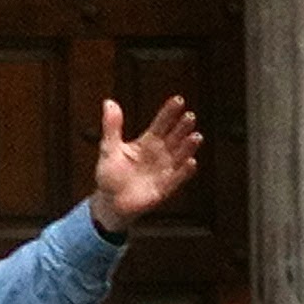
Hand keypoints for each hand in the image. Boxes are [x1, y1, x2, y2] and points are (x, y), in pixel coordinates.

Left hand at [90, 95, 201, 231]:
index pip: (161, 123)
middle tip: (189, 117)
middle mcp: (160, 154)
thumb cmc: (110, 175)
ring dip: (188, 147)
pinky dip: (184, 171)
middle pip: (174, 137)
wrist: (110, 203)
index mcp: (147, 142)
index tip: (178, 100)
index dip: (169, 113)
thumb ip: (112, 127)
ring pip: (180, 155)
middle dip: (182, 127)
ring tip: (195, 137)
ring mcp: (164, 170)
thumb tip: (109, 102)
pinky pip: (177, 178)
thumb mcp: (109, 149)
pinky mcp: (165, 187)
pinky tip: (191, 162)